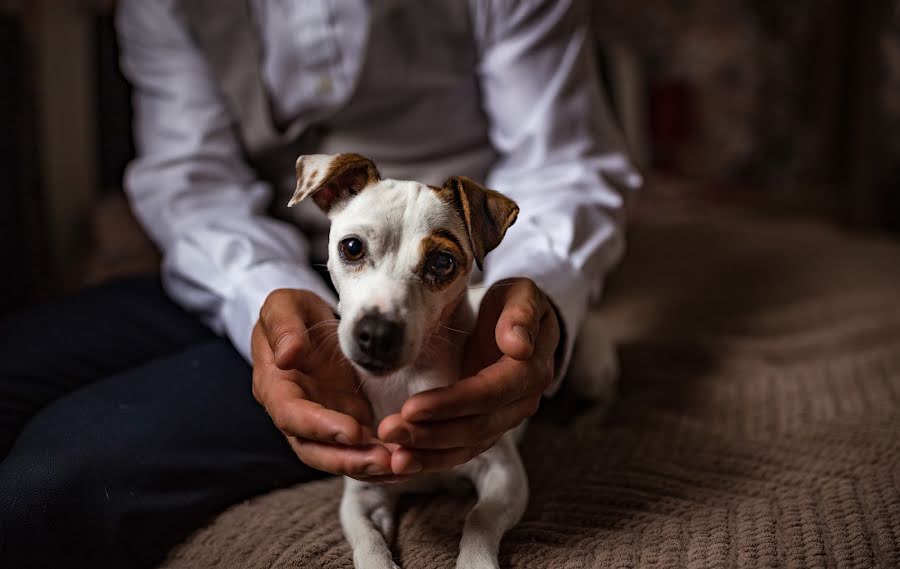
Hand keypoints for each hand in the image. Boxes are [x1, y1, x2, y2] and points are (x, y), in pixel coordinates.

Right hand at [252, 289, 402, 481]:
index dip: (321, 427)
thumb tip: (286, 357)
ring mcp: (320, 423)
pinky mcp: (344, 424)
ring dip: (369, 466)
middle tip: (386, 461)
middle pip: (314, 450)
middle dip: (350, 460)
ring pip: (339, 456)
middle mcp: (295, 414)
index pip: (292, 416)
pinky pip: (360, 450)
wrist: (312, 323)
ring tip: (403, 465)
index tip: (353, 431)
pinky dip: (380, 459)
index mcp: (274, 387)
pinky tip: (407, 461)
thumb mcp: (284, 305)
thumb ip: (282, 327)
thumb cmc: (294, 312)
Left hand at [378, 278, 559, 474]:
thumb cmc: (514, 303)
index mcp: (531, 370)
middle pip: (478, 427)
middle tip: (390, 431)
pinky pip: (462, 450)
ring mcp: (505, 418)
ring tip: (393, 456)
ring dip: (429, 453)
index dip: (452, 403)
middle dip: (431, 433)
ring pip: (468, 445)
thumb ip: (521, 313)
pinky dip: (434, 459)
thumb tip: (519, 345)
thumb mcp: (522, 294)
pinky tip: (404, 463)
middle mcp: (521, 402)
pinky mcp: (487, 427)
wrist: (518, 321)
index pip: (490, 393)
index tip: (412, 407)